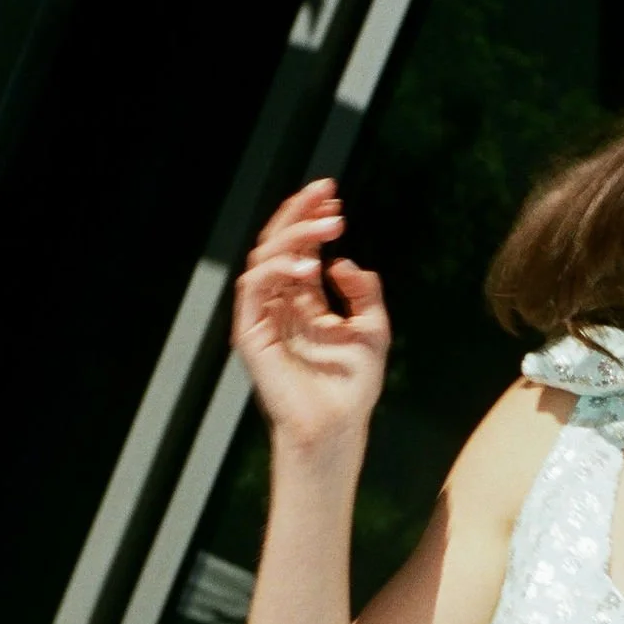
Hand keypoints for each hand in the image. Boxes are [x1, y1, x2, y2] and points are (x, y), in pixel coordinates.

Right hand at [232, 178, 389, 448]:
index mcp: (303, 302)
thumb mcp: (373, 330)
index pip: (299, 249)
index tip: (333, 197)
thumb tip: (342, 262)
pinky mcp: (251, 333)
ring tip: (328, 228)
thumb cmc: (352, 387)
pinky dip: (278, 268)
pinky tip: (310, 265)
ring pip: (264, 258)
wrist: (336, 426)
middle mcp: (279, 305)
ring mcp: (262, 318)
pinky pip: (254, 287)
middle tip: (326, 196)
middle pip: (277, 245)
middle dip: (299, 215)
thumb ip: (364, 294)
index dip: (311, 220)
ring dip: (294, 236)